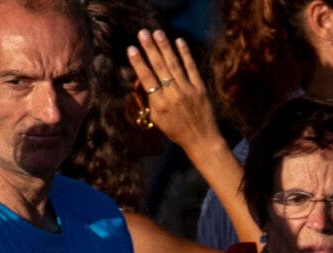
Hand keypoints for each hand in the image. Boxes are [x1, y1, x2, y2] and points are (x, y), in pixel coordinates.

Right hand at [129, 29, 218, 159]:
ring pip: (174, 64)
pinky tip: (179, 41)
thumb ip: (150, 100)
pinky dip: (185, 54)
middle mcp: (173, 95)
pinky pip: (191, 67)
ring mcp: (187, 90)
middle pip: (159, 67)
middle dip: (150, 49)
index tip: (131, 49)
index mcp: (160, 104)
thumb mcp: (157, 119)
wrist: (201, 139)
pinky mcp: (200, 88)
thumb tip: (141, 81)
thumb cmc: (176, 130)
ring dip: (165, 47)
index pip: (146, 79)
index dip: (138, 63)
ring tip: (157, 33)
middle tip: (142, 33)